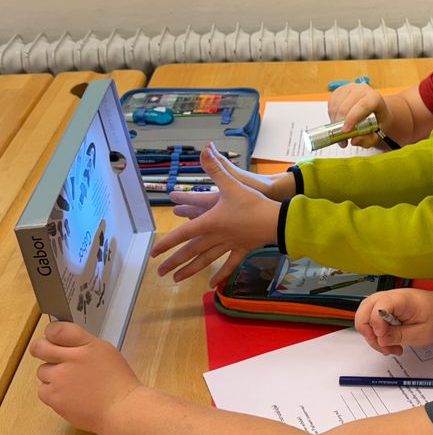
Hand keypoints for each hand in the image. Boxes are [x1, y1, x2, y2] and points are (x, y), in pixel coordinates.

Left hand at [30, 321, 141, 434]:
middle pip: (40, 347)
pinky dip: (51, 391)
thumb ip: (84, 344)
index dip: (51, 331)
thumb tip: (63, 343)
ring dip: (52, 374)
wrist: (119, 408)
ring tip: (70, 381)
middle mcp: (71, 359)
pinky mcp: (53, 397)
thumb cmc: (117, 380)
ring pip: (42, 370)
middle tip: (49, 354)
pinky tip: (67, 393)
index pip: (58, 330)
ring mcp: (60, 379)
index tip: (53, 336)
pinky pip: (42, 389)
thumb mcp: (106, 352)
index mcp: (87, 345)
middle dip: (41, 348)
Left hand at [151, 145, 281, 286]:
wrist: (277, 221)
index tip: (154, 253)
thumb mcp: (233, 183)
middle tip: (159, 272)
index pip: (183, 233)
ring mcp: (229, 244)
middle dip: (174, 261)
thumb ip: (216, 168)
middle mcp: (216, 236)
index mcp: (210, 222)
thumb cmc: (253, 202)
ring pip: (206, 259)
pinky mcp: (243, 249)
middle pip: (191, 251)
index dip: (167, 243)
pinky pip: (229, 264)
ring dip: (191, 269)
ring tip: (176, 279)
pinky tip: (212, 284)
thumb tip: (204, 150)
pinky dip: (221, 274)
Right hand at [327, 83, 390, 147]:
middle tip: (342, 141)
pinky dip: (332, 116)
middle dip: (340, 125)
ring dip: (335, 122)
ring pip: (336, 106)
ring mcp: (349, 88)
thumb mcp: (377, 134)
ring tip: (340, 133)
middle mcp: (362, 89)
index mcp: (375, 98)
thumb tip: (353, 140)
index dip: (352, 118)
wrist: (375, 111)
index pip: (363, 106)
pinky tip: (338, 123)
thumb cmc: (377, 121)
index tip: (345, 131)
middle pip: (346, 106)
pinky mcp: (339, 90)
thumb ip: (368, 140)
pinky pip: (331, 104)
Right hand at [354, 289, 432, 354]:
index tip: (383, 339)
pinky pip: (373, 318)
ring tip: (388, 348)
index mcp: (403, 299)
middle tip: (384, 348)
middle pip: (364, 309)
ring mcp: (388, 300)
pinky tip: (389, 342)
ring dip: (372, 334)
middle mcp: (392, 296)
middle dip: (369, 332)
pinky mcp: (388, 307)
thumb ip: (399, 336)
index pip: (379, 305)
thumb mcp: (422, 334)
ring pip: (365, 314)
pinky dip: (377, 332)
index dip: (376, 323)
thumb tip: (380, 339)